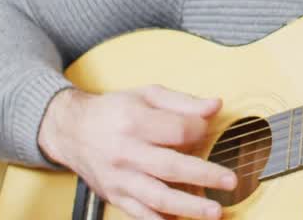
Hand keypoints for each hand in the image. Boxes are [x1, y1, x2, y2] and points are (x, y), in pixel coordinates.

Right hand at [38, 85, 236, 219]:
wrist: (72, 130)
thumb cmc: (114, 111)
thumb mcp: (147, 95)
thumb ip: (184, 102)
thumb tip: (215, 106)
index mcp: (135, 121)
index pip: (177, 130)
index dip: (200, 130)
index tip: (207, 129)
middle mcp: (126, 152)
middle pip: (171, 167)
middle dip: (205, 175)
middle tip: (230, 181)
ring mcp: (120, 178)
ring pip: (158, 197)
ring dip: (189, 207)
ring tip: (214, 212)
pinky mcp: (116, 196)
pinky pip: (141, 215)